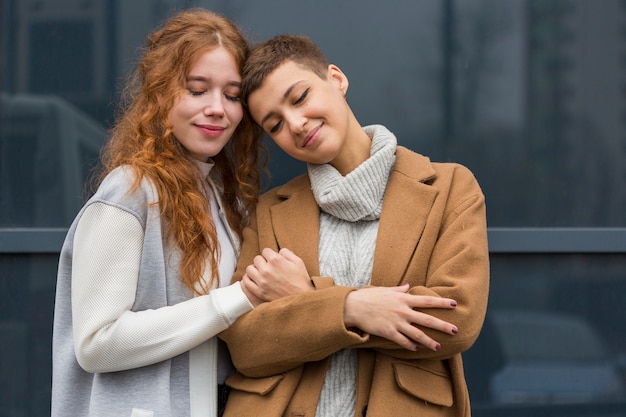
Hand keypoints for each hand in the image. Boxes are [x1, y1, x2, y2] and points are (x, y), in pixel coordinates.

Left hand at [240, 248, 313, 304]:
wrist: (301, 299)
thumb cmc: (301, 281)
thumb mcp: (298, 262)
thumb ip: (287, 253)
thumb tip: (279, 251)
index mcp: (276, 260)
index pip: (265, 251)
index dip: (270, 255)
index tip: (273, 260)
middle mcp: (266, 269)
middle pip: (256, 259)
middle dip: (262, 261)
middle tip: (268, 267)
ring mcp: (261, 281)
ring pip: (249, 269)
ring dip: (255, 270)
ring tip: (261, 273)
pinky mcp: (259, 291)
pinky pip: (246, 282)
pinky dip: (248, 279)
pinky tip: (255, 280)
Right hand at [343, 283, 457, 350]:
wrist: (353, 307)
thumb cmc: (369, 296)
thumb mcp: (385, 290)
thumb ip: (399, 289)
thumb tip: (408, 286)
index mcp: (403, 299)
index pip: (427, 301)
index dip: (442, 303)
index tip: (454, 304)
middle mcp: (403, 311)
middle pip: (427, 319)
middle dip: (443, 325)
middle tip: (455, 330)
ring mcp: (396, 323)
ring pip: (417, 334)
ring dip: (429, 341)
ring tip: (438, 347)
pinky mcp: (388, 332)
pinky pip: (403, 341)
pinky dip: (411, 345)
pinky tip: (416, 349)